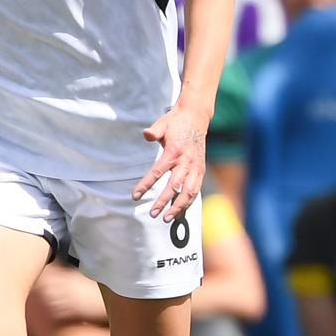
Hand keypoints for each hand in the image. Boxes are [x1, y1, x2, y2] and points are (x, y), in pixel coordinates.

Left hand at [134, 103, 209, 219]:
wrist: (197, 117)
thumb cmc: (176, 121)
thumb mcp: (162, 123)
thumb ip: (154, 131)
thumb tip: (146, 135)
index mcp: (174, 151)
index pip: (157, 172)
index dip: (146, 185)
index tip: (135, 196)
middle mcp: (187, 161)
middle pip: (175, 187)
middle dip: (164, 202)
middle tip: (153, 214)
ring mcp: (196, 166)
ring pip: (190, 191)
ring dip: (179, 206)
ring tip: (169, 218)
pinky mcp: (201, 169)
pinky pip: (196, 189)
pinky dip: (189, 201)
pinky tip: (181, 210)